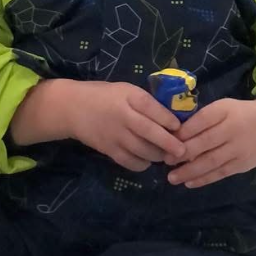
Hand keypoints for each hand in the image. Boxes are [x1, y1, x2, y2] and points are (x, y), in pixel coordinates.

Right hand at [66, 81, 186, 171]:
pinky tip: (147, 160)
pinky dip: (142, 164)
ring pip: (142, 150)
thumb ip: (146, 103)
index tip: (180, 127)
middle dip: (169, 143)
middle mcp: (122, 116)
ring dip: (158, 155)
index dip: (168, 119)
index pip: (152, 108)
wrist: (73, 108)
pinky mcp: (108, 150)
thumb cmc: (105, 96)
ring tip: (167, 156)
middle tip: (183, 151)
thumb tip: (173, 118)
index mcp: (129, 96)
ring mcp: (115, 135)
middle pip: (149, 132)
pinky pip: (130, 162)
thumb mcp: (126, 90)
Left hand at [168, 96, 255, 188]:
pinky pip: (220, 173)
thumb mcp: (222, 108)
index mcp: (225, 111)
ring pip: (211, 161)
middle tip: (166, 161)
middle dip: (183, 153)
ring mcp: (239, 149)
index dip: (184, 132)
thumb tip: (173, 134)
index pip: (202, 120)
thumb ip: (202, 119)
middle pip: (205, 143)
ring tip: (172, 178)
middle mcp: (233, 129)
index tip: (167, 140)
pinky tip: (189, 183)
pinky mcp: (242, 164)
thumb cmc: (238, 115)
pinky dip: (204, 179)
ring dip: (190, 171)